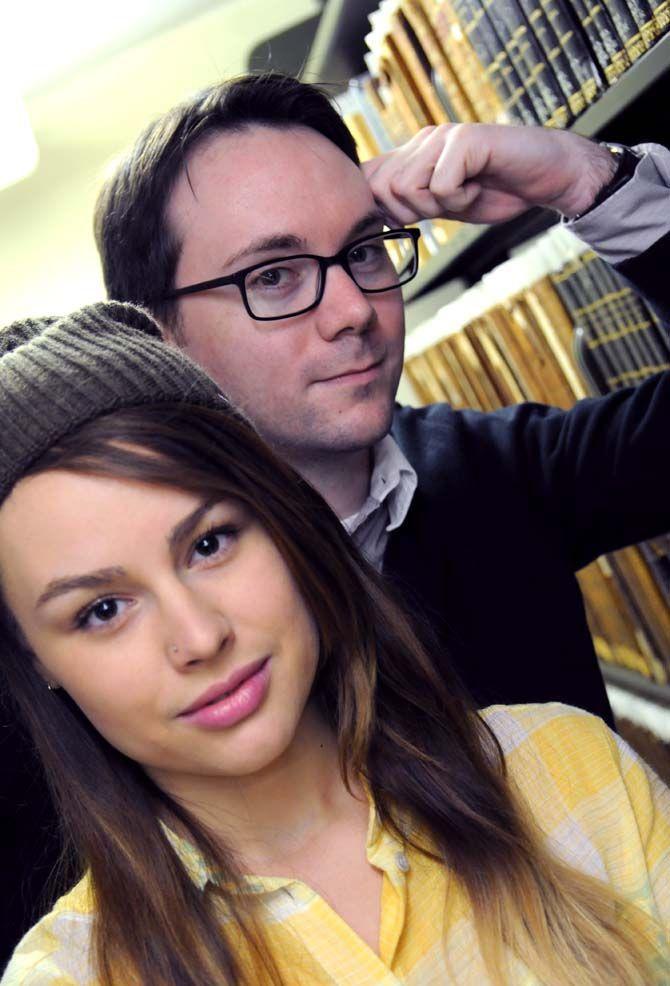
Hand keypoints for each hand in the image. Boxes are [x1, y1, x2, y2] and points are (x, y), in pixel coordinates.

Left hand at [362, 124, 616, 224]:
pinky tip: (478, 188)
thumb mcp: (444, 204)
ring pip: (406, 187)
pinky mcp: (465, 140)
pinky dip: (460, 200)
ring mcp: (443, 137)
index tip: (413, 220)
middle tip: (444, 207)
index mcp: (414, 154)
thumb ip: (412, 204)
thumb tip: (374, 217)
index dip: (382, 209)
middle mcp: (424, 141)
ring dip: (436, 206)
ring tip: (464, 195)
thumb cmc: (497, 191)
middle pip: (382, 188)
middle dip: (409, 212)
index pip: (368, 178)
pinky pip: (440, 186)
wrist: (546, 176)